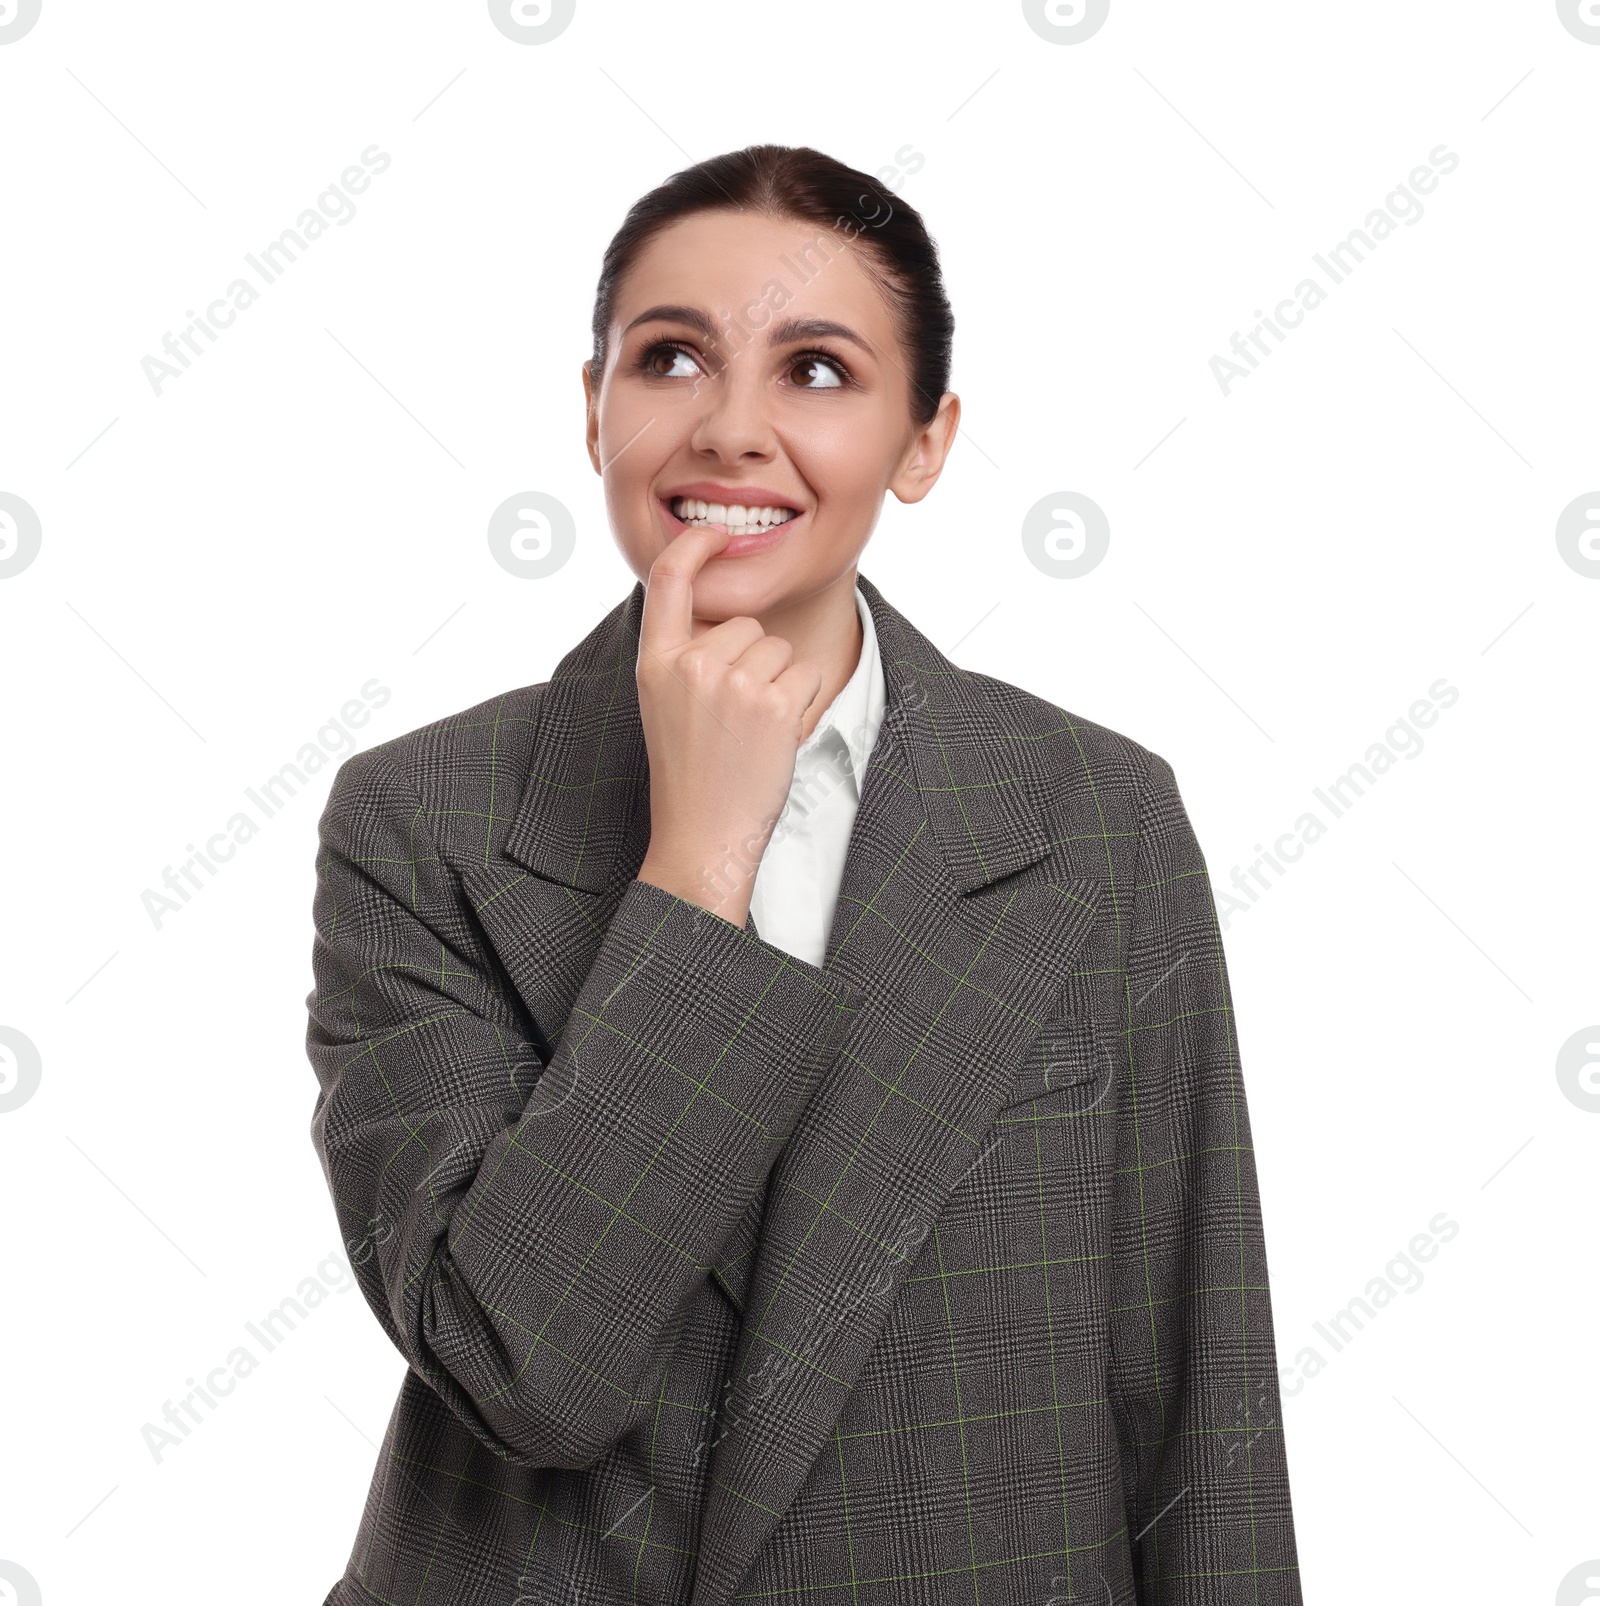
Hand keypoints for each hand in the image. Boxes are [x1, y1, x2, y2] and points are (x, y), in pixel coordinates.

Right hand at [633, 522, 821, 927]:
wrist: (704, 834)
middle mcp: (690, 665)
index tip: (714, 534)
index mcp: (655, 662)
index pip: (668, 581)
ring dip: (779, 684)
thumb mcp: (666, 705)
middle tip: (734, 719)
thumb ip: (688, 657)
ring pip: (779, 648)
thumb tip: (731, 620)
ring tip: (752, 731)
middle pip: (746, 625)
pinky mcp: (771, 703)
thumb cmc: (691, 773)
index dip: (694, 546)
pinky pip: (805, 673)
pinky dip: (801, 703)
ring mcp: (732, 683)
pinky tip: (775, 737)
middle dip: (753, 662)